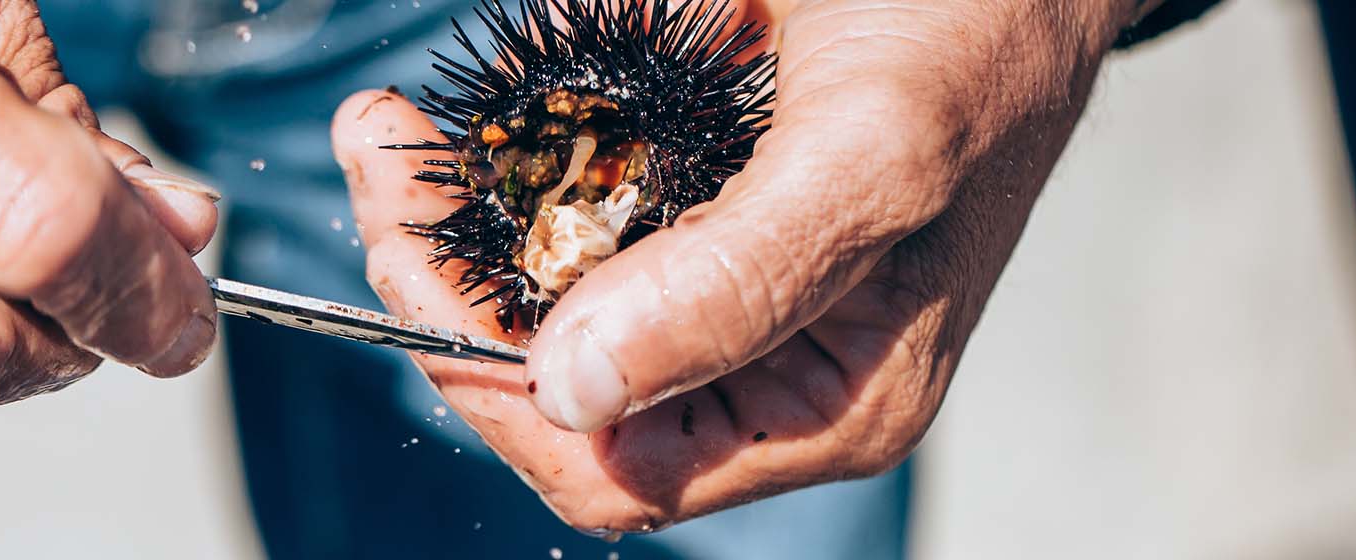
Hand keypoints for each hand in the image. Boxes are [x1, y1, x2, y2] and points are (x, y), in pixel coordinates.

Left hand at [336, 0, 1148, 530]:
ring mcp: (720, 285)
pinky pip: (574, 216)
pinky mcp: (696, 206)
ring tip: (391, 135)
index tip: (410, 265)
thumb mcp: (868, 164)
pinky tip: (461, 115)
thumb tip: (577, 386)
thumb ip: (734, 286)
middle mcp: (761, 365)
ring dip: (453, 221)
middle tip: (378, 165)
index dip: (495, 389)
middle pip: (557, 385)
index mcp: (820, 404)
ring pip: (546, 300)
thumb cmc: (977, 48)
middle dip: (446, 287)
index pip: (617, 465)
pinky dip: (504, 170)